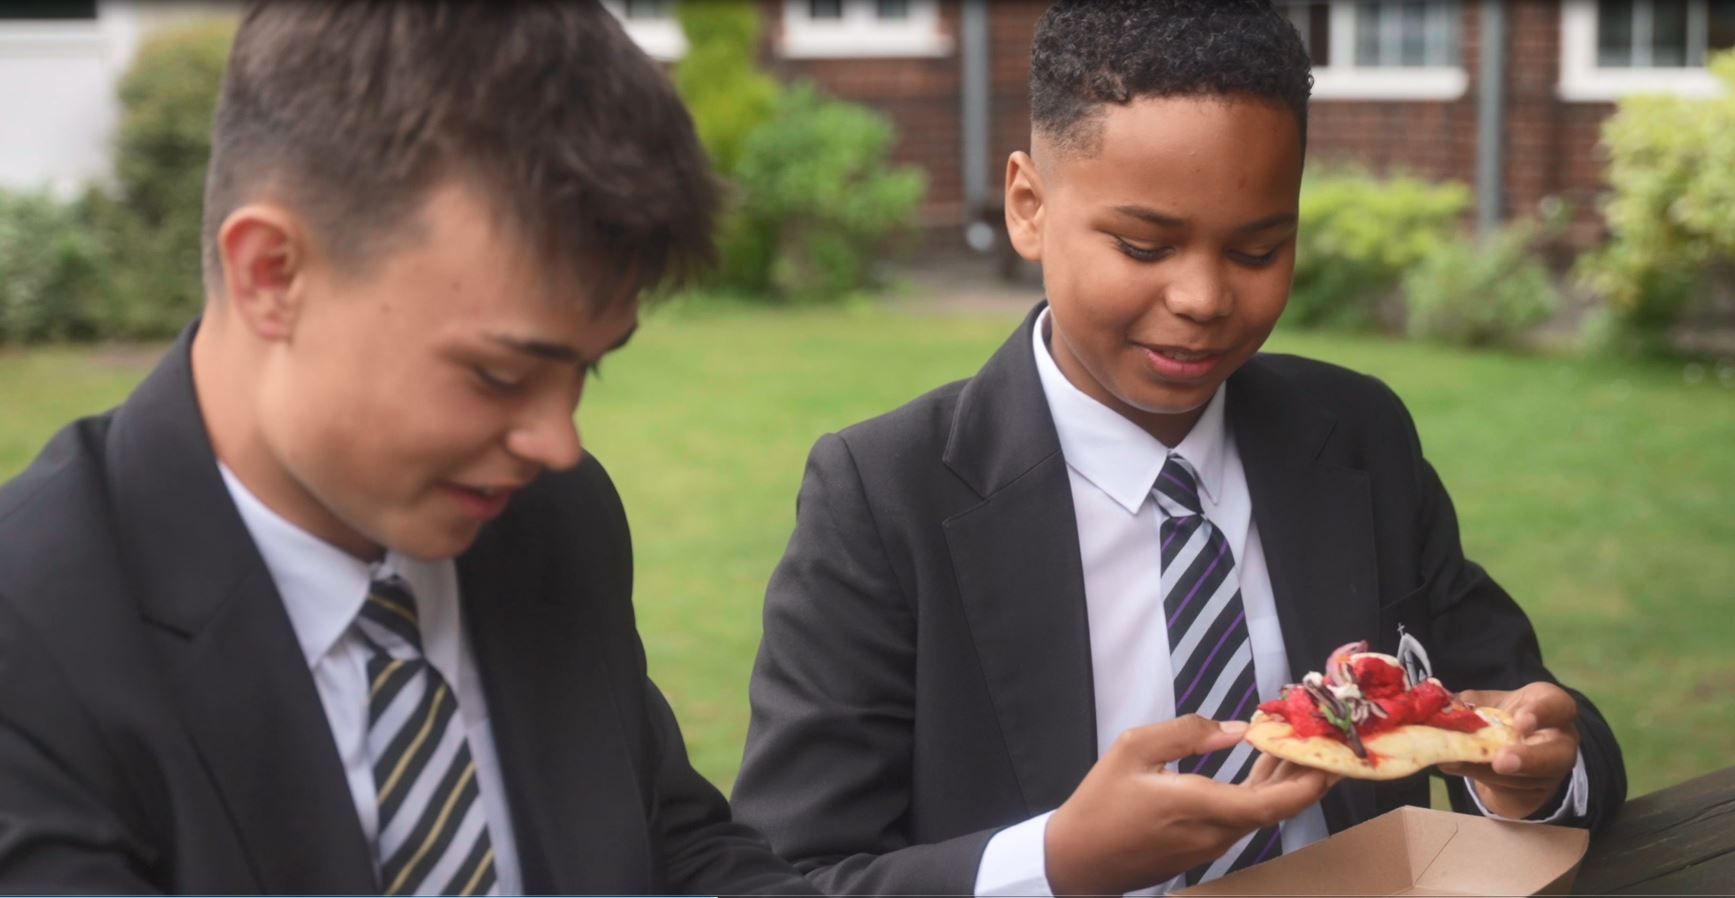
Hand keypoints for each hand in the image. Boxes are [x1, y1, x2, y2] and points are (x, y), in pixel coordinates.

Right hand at [1043, 715, 1335, 895]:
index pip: (1271, 804)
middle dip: (1303, 774)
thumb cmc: (1100, 801)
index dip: (1307, 783)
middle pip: (1274, 808)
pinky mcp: (1201, 850)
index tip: (1331, 757)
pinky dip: (1258, 792)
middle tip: (1322, 740)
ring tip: (1292, 742)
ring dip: (1280, 780)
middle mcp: (1213, 833)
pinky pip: (1242, 819)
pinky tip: (1260, 766)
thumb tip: (1236, 730)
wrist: (1077, 859)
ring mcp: (1209, 846)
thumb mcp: (1133, 748)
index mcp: (1198, 806)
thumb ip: (1187, 733)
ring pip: (1260, 813)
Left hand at [1437, 682, 1579, 818]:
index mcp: (1554, 708)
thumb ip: (1470, 702)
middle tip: (1501, 761)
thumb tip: (1442, 702)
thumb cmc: (1504, 716)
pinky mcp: (1531, 793)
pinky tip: (1451, 765)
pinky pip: (1505, 788)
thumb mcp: (1490, 702)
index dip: (1541, 713)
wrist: (1513, 749)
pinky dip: (1475, 776)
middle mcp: (1559, 743)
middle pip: (1556, 756)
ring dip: (1485, 770)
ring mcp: (1549, 773)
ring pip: (1521, 778)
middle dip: (1529, 759)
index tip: (1520, 721)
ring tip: (1454, 760)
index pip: (1558, 707)